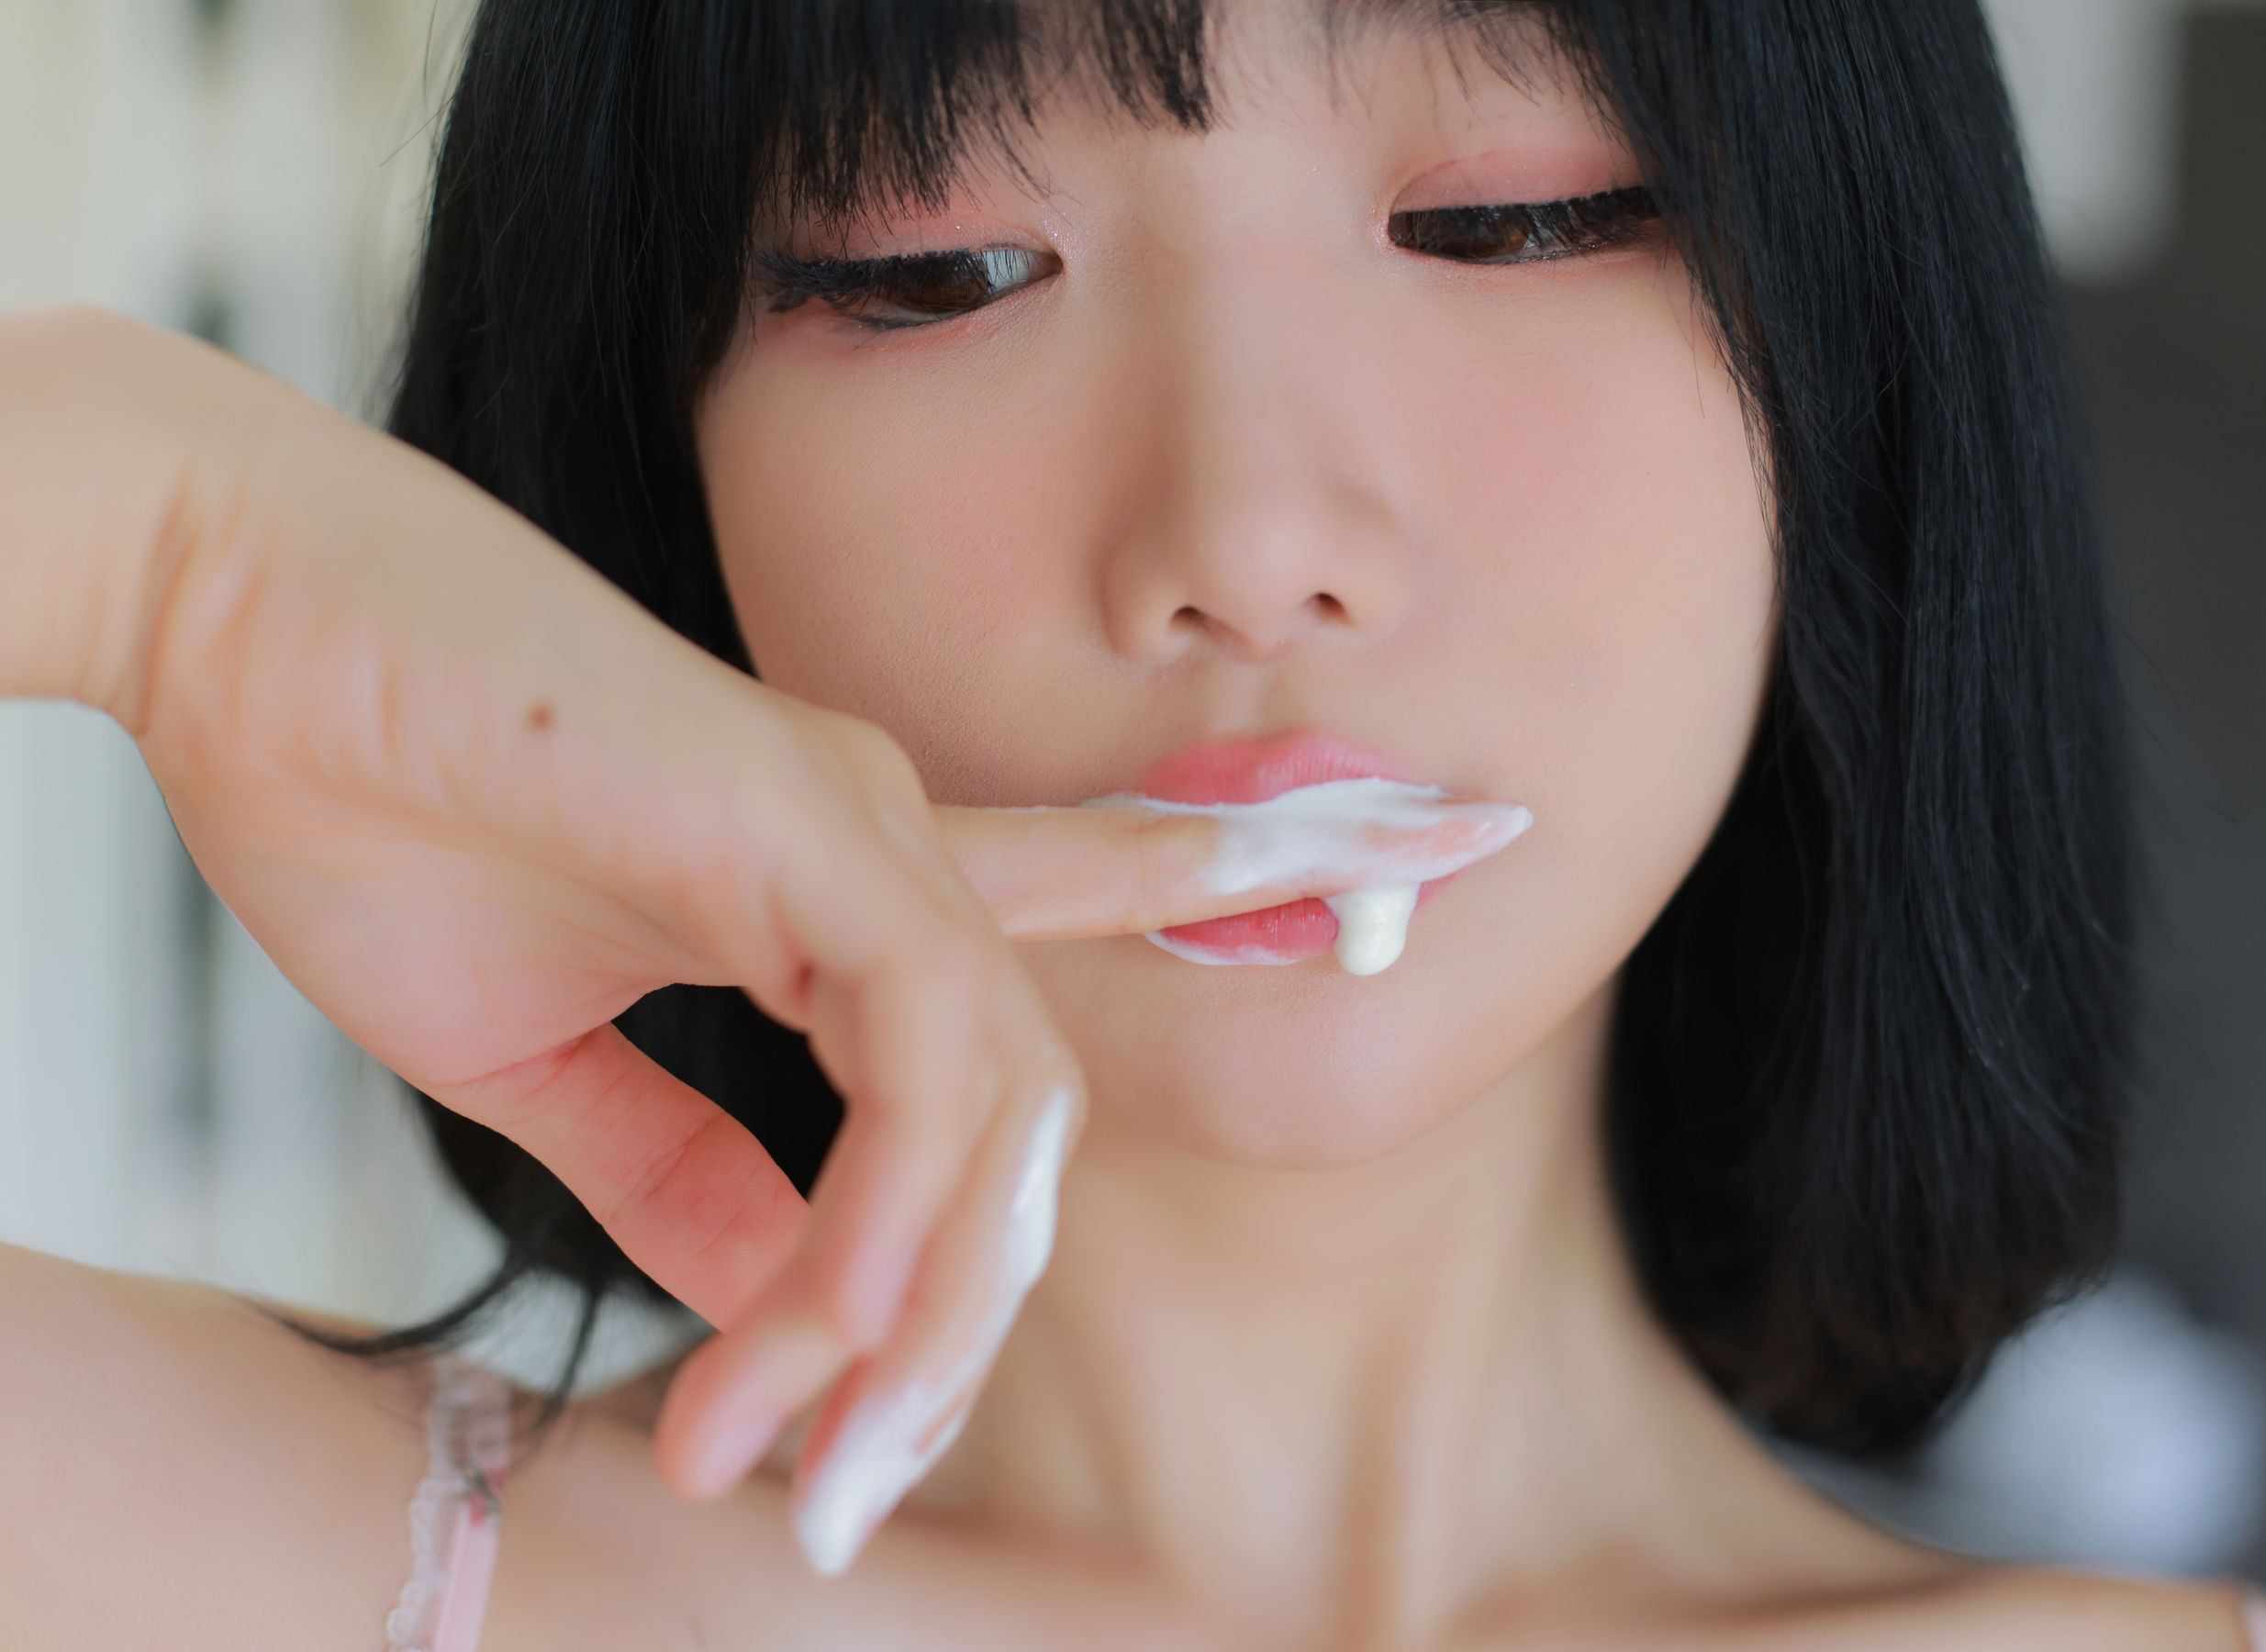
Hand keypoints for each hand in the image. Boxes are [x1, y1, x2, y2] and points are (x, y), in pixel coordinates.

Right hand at [1, 309, 1526, 1569]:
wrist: (242, 635)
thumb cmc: (382, 806)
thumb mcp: (547, 1059)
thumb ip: (676, 1168)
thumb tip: (773, 1291)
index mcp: (855, 885)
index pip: (1093, 907)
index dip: (1251, 889)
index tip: (1417, 869)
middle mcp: (897, 848)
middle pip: (1030, 1118)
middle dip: (960, 1323)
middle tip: (846, 1485)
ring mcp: (865, 829)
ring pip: (1002, 1105)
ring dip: (911, 1309)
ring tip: (799, 1451)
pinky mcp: (803, 826)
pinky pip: (925, 1046)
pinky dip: (886, 1207)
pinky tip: (812, 1323)